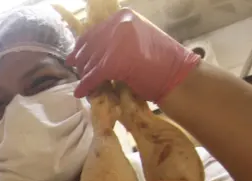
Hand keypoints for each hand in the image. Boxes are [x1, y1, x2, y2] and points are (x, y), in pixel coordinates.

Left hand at [66, 8, 199, 102]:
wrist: (178, 76)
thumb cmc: (162, 61)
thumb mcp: (137, 39)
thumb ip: (116, 40)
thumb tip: (93, 52)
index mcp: (123, 17)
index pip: (93, 32)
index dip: (81, 47)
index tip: (74, 57)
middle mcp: (118, 25)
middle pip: (89, 47)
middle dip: (82, 63)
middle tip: (79, 73)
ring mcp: (115, 43)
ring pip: (89, 62)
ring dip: (85, 76)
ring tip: (83, 84)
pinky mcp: (113, 62)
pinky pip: (93, 76)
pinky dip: (86, 86)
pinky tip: (81, 92)